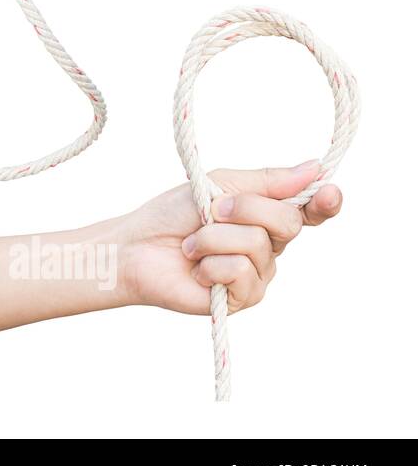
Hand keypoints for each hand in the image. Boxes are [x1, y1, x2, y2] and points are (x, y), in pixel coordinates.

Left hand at [117, 161, 342, 314]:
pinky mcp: (243, 298)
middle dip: (244, 209)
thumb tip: (314, 168)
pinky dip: (210, 263)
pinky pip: (241, 271)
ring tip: (192, 245)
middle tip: (210, 212)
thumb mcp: (217, 185)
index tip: (328, 191)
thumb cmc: (172, 215)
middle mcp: (269, 246)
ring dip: (213, 237)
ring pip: (258, 244)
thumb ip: (266, 181)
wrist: (136, 248)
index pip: (308, 212)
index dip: (325, 203)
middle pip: (288, 222)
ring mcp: (259, 274)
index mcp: (265, 215)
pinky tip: (196, 269)